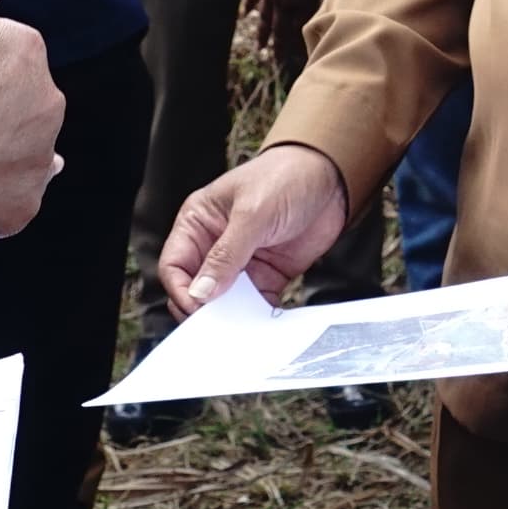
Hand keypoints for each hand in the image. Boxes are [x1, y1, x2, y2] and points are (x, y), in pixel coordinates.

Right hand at [158, 142, 349, 316]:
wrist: (333, 177)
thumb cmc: (286, 177)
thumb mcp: (252, 213)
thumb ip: (226, 254)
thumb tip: (201, 291)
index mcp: (198, 223)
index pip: (174, 264)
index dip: (181, 290)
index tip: (197, 309)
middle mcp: (215, 244)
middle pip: (195, 288)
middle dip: (201, 309)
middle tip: (215, 327)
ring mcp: (242, 262)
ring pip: (223, 301)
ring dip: (229, 317)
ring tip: (238, 331)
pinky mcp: (267, 275)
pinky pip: (254, 304)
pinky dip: (256, 317)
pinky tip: (261, 324)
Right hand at [241, 0, 338, 60]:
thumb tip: (338, 12)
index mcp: (302, 1)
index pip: (301, 29)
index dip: (302, 45)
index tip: (304, 60)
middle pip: (281, 28)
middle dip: (280, 47)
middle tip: (278, 63)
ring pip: (264, 16)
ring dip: (263, 32)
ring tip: (260, 48)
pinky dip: (249, 4)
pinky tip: (244, 14)